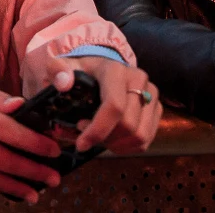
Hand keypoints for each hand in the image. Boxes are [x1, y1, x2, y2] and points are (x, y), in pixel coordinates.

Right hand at [0, 72, 62, 203]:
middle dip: (32, 172)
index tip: (53, 151)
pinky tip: (6, 189)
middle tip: (52, 178)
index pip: (12, 133)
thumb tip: (22, 107)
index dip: (36, 144)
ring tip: (33, 193)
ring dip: (14, 187)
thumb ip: (0, 98)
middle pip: (4, 161)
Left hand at [45, 56, 161, 153]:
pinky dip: (127, 146)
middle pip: (128, 125)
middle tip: (86, 137)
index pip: (114, 106)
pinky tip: (112, 139)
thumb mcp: (63, 67)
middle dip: (105, 138)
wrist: (101, 68)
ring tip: (100, 138)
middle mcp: (138, 80)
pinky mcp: (157, 108)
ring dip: (117, 145)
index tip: (81, 144)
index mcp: (115, 70)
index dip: (98, 130)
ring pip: (140, 135)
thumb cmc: (81, 71)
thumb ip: (57, 71)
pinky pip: (146, 139)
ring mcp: (151, 94)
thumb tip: (64, 83)